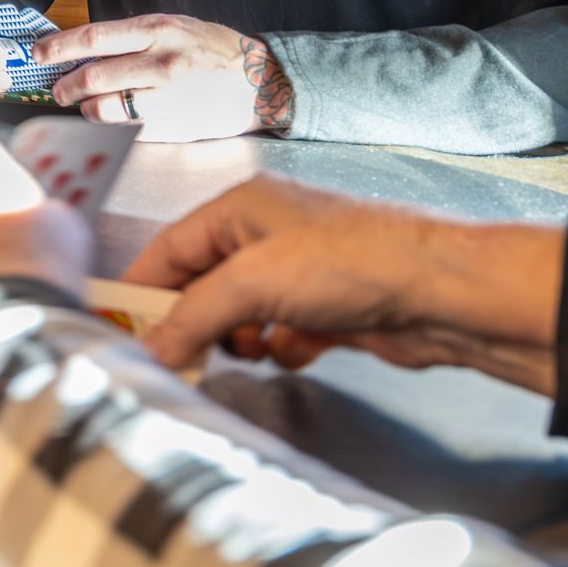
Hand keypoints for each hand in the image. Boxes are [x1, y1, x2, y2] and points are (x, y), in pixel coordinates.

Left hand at [43, 14, 292, 140]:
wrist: (260, 83)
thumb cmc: (214, 51)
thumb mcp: (175, 26)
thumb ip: (133, 36)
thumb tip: (85, 47)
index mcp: (158, 31)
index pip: (93, 38)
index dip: (58, 47)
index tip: (40, 53)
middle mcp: (160, 63)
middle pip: (91, 76)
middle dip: (65, 84)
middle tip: (58, 88)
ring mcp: (166, 98)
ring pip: (103, 108)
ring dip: (84, 108)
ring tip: (83, 105)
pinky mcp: (171, 127)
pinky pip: (125, 130)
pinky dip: (108, 127)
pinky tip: (108, 121)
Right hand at [121, 175, 560, 391]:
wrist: (444, 294)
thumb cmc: (356, 261)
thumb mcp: (253, 284)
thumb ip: (192, 316)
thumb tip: (152, 348)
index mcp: (240, 208)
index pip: (170, 249)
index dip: (144, 291)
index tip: (123, 331)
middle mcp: (267, 234)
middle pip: (204, 285)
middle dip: (195, 322)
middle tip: (181, 358)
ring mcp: (300, 271)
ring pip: (242, 314)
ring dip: (241, 339)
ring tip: (254, 348)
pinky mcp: (329, 307)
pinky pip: (281, 332)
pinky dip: (282, 347)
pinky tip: (300, 348)